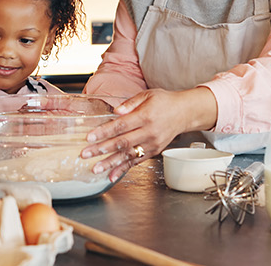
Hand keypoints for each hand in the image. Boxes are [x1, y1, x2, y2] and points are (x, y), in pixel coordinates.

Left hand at [80, 87, 216, 181]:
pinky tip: (111, 176)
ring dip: (110, 163)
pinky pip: (136, 162)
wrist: (185, 113)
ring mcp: (152, 144)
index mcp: (145, 116)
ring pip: (128, 155)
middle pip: (122, 143)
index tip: (89, 138)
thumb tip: (115, 111)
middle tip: (85, 154)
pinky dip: (123, 169)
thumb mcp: (148, 95)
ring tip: (95, 169)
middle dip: (102, 150)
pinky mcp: (153, 152)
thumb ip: (130, 103)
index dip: (104, 132)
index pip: (121, 126)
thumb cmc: (164, 102)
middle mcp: (149, 132)